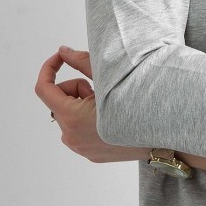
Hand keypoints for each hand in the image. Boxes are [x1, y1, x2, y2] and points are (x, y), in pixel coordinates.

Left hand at [34, 47, 148, 162]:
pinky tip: (112, 119)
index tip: (59, 59)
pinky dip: (90, 120)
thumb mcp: (107, 78)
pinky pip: (80, 130)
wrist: (161, 133)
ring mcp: (80, 147)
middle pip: (60, 101)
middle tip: (101, 90)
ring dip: (83, 105)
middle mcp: (70, 136)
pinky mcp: (90, 154)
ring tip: (109, 105)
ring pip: (70, 116)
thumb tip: (62, 51)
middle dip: (76, 89)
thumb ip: (80, 62)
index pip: (43, 89)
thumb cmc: (135, 102)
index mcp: (71, 117)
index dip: (49, 68)